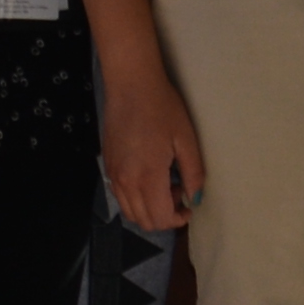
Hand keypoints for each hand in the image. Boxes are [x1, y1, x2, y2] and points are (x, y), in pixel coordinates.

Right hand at [97, 61, 202, 233]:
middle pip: (143, 220)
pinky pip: (120, 195)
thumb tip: (197, 198)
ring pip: (129, 211)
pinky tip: (148, 175)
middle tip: (179, 192)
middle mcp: (125, 181)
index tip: (189, 207)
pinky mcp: (107, 165)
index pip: (159, 218)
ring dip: (149, 208)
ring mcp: (112, 174)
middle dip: (164, 216)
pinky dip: (136, 198)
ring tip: (165, 184)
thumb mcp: (186, 140)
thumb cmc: (162, 108)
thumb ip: (193, 174)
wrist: (131, 84)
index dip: (177, 220)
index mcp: (147, 176)